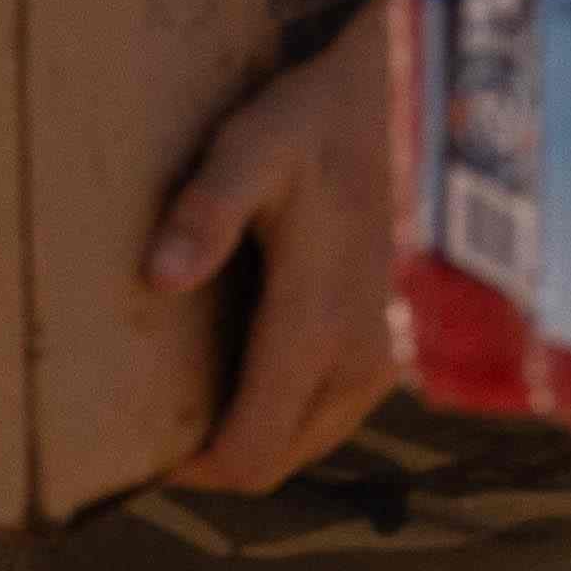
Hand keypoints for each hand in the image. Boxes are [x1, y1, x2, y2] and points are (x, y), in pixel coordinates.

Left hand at [156, 6, 406, 491]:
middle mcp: (360, 359)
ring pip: (312, 435)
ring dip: (261, 427)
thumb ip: (207, 212)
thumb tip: (159, 278)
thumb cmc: (329, 118)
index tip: (142, 448)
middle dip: (219, 453)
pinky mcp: (404, 340)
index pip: (251, 453)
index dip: (192, 469)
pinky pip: (340, 405)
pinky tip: (263, 353)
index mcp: (316, 328)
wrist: (427, 100)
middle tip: (163, 415)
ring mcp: (390, 355)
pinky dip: (296, 403)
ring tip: (207, 386)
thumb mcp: (255, 147)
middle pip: (278, 459)